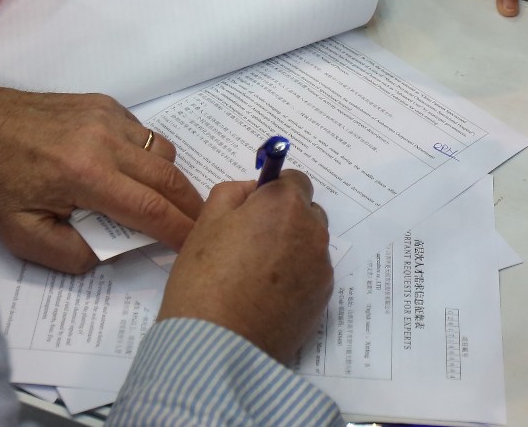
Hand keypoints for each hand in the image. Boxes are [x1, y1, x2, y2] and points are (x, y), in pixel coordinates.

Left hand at [0, 82, 204, 272]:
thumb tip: (110, 255)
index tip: (193, 246)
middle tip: (201, 226)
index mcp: (85, 176)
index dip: (178, 231)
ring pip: (163, 152)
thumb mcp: (21, 235)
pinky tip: (133, 172)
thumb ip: (70, 254)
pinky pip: (144, 133)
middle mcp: (105, 141)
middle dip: (190, 207)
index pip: (150, 209)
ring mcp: (108, 117)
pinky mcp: (105, 104)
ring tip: (164, 202)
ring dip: (171, 180)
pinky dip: (150, 156)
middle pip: (169, 177)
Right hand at [157, 171, 332, 364]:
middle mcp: (312, 231)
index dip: (273, 192)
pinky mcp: (323, 299)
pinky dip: (296, 279)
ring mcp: (321, 267)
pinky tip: (266, 297)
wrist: (216, 345)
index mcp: (285, 205)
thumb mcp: (206, 221)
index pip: (294, 181)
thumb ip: (234, 193)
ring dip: (291, 249)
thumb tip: (254, 191)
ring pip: (310, 245)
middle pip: (306, 213)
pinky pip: (312, 276)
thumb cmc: (204, 279)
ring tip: (255, 275)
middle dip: (285, 220)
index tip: (253, 209)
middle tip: (250, 243)